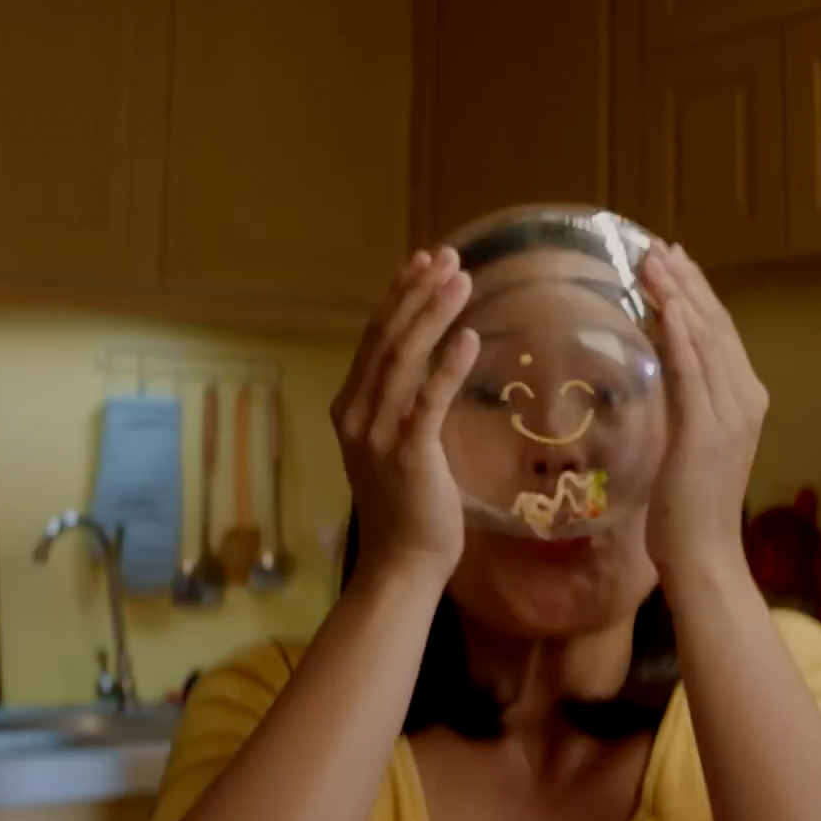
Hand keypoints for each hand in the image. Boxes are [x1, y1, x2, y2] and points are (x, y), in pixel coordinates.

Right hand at [330, 247, 478, 583]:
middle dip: (418, 293)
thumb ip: (404, 405)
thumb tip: (432, 364)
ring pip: (403, 360)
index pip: (374, 338)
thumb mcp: (398, 444)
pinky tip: (469, 338)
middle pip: (386, 338)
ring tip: (461, 281)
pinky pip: (427, 402)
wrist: (402, 563)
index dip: (398, 295)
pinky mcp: (407, 456)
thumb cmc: (409, 506)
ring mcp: (377, 435)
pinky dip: (446, 367)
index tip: (423, 262)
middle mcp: (356, 415)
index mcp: (350, 407)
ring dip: (433, 315)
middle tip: (449, 257)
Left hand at [641, 243, 765, 584]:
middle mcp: (745, 400)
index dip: (698, 295)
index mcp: (744, 402)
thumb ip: (687, 408)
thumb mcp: (690, 447)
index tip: (673, 263)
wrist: (705, 556)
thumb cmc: (690, 511)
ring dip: (678, 295)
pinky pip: (692, 372)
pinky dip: (681, 335)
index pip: (720, 335)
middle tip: (658, 247)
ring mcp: (729, 414)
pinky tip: (668, 306)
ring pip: (705, 340)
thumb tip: (667, 377)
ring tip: (653, 261)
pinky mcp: (705, 431)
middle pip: (716, 326)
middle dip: (686, 283)